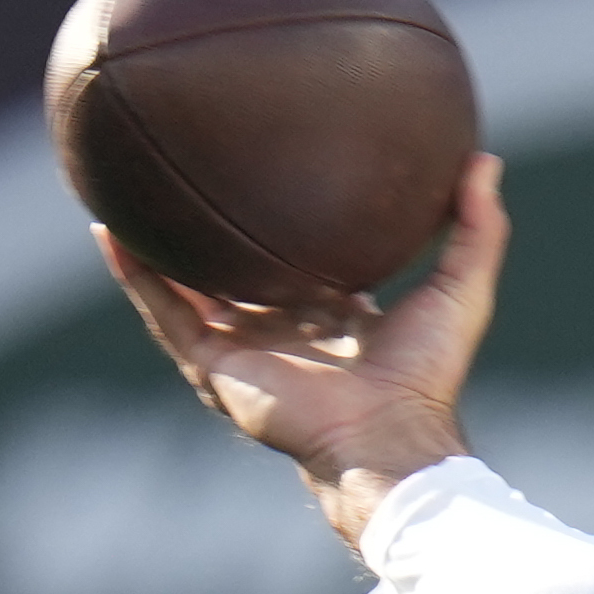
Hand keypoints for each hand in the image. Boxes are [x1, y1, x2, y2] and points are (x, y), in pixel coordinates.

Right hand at [95, 151, 510, 547]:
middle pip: (235, 277)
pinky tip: (108, 229)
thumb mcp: (462, 288)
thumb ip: (477, 227)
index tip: (269, 175)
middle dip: (211, 236)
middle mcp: (282, 334)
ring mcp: (243, 351)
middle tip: (190, 177)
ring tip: (124, 193)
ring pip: (184, 291)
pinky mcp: (214, 368)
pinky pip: (163, 313)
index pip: (301, 266)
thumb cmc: (427, 374)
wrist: (386, 434)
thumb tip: (485, 159)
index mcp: (333, 319)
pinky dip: (134, 275)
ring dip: (154, 248)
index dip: (285, 227)